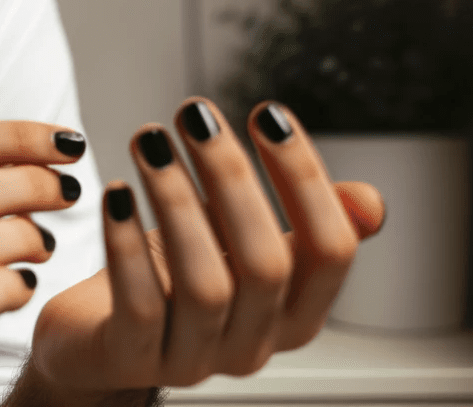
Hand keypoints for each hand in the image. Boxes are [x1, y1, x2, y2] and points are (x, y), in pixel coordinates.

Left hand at [20, 100, 384, 399]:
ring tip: (150, 140)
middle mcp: (255, 344)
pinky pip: (140, 305)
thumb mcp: (247, 246)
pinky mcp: (133, 359)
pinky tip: (117, 194)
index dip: (305, 179)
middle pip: (266, 264)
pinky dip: (128, 244)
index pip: (331, 251)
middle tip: (196, 114)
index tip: (268, 113)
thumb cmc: (177, 280)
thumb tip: (370, 202)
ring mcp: (195, 360)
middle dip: (232, 178)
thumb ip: (305, 225)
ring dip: (176, 200)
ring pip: (204, 285)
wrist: (102, 341)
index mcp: (297, 314)